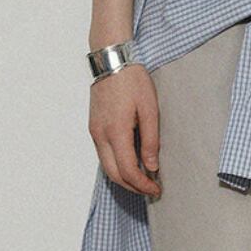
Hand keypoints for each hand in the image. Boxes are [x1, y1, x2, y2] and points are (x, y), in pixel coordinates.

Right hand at [89, 64, 161, 197]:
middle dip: (132, 186)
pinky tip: (130, 161)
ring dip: (123, 177)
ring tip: (142, 178)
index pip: (128, 170)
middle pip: (114, 174)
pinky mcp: (93, 126)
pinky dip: (116, 164)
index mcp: (116, 132)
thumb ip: (151, 140)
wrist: (112, 60)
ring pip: (106, 166)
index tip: (156, 189)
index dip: (143, 184)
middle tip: (150, 189)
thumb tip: (151, 166)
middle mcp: (101, 135)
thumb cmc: (132, 80)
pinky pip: (103, 154)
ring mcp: (94, 131)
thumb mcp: (149, 109)